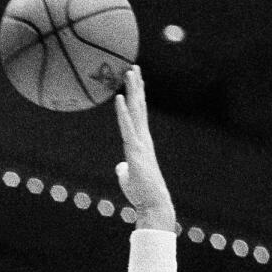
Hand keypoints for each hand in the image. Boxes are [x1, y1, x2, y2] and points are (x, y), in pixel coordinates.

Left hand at [114, 66, 175, 231]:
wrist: (152, 204)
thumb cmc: (141, 194)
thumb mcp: (128, 178)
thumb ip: (125, 169)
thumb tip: (120, 166)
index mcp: (141, 143)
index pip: (138, 115)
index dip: (136, 97)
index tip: (135, 81)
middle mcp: (143, 139)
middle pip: (139, 107)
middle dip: (136, 87)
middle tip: (133, 67)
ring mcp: (140, 143)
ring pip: (136, 112)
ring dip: (133, 91)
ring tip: (130, 72)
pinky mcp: (135, 151)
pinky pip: (127, 127)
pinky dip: (122, 112)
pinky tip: (119, 98)